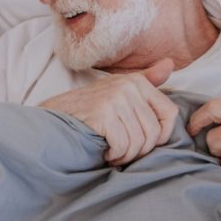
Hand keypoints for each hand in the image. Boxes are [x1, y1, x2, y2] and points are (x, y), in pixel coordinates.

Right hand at [39, 59, 177, 165]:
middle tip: (121, 150)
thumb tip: (170, 64)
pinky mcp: (103, 113)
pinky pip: (123, 146)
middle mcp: (127, 85)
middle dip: (139, 150)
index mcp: (136, 81)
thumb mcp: (118, 93)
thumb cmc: (86, 113)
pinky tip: (103, 151)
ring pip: (139, 142)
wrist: (50, 123)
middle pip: (154, 132)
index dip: (160, 135)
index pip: (169, 113)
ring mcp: (115, 98)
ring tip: (111, 151)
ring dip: (125, 155)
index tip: (142, 141)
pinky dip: (113, 155)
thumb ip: (146, 81)